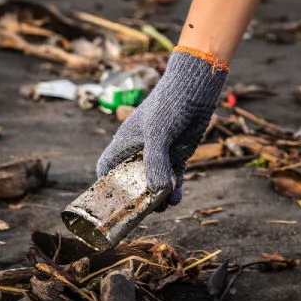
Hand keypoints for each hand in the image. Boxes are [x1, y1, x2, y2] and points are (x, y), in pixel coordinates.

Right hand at [95, 48, 227, 205]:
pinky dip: (175, 190)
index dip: (106, 185)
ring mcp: (160, 153)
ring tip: (163, 206)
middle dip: (136, 197)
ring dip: (157, 197)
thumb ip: (156, 161)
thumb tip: (157, 192)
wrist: (195, 87)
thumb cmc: (169, 104)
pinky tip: (176, 199)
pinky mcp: (178, 154)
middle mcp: (140, 149)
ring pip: (154, 182)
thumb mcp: (158, 133)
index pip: (107, 168)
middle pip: (131, 181)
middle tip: (141, 213)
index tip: (111, 203)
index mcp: (125, 142)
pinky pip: (174, 177)